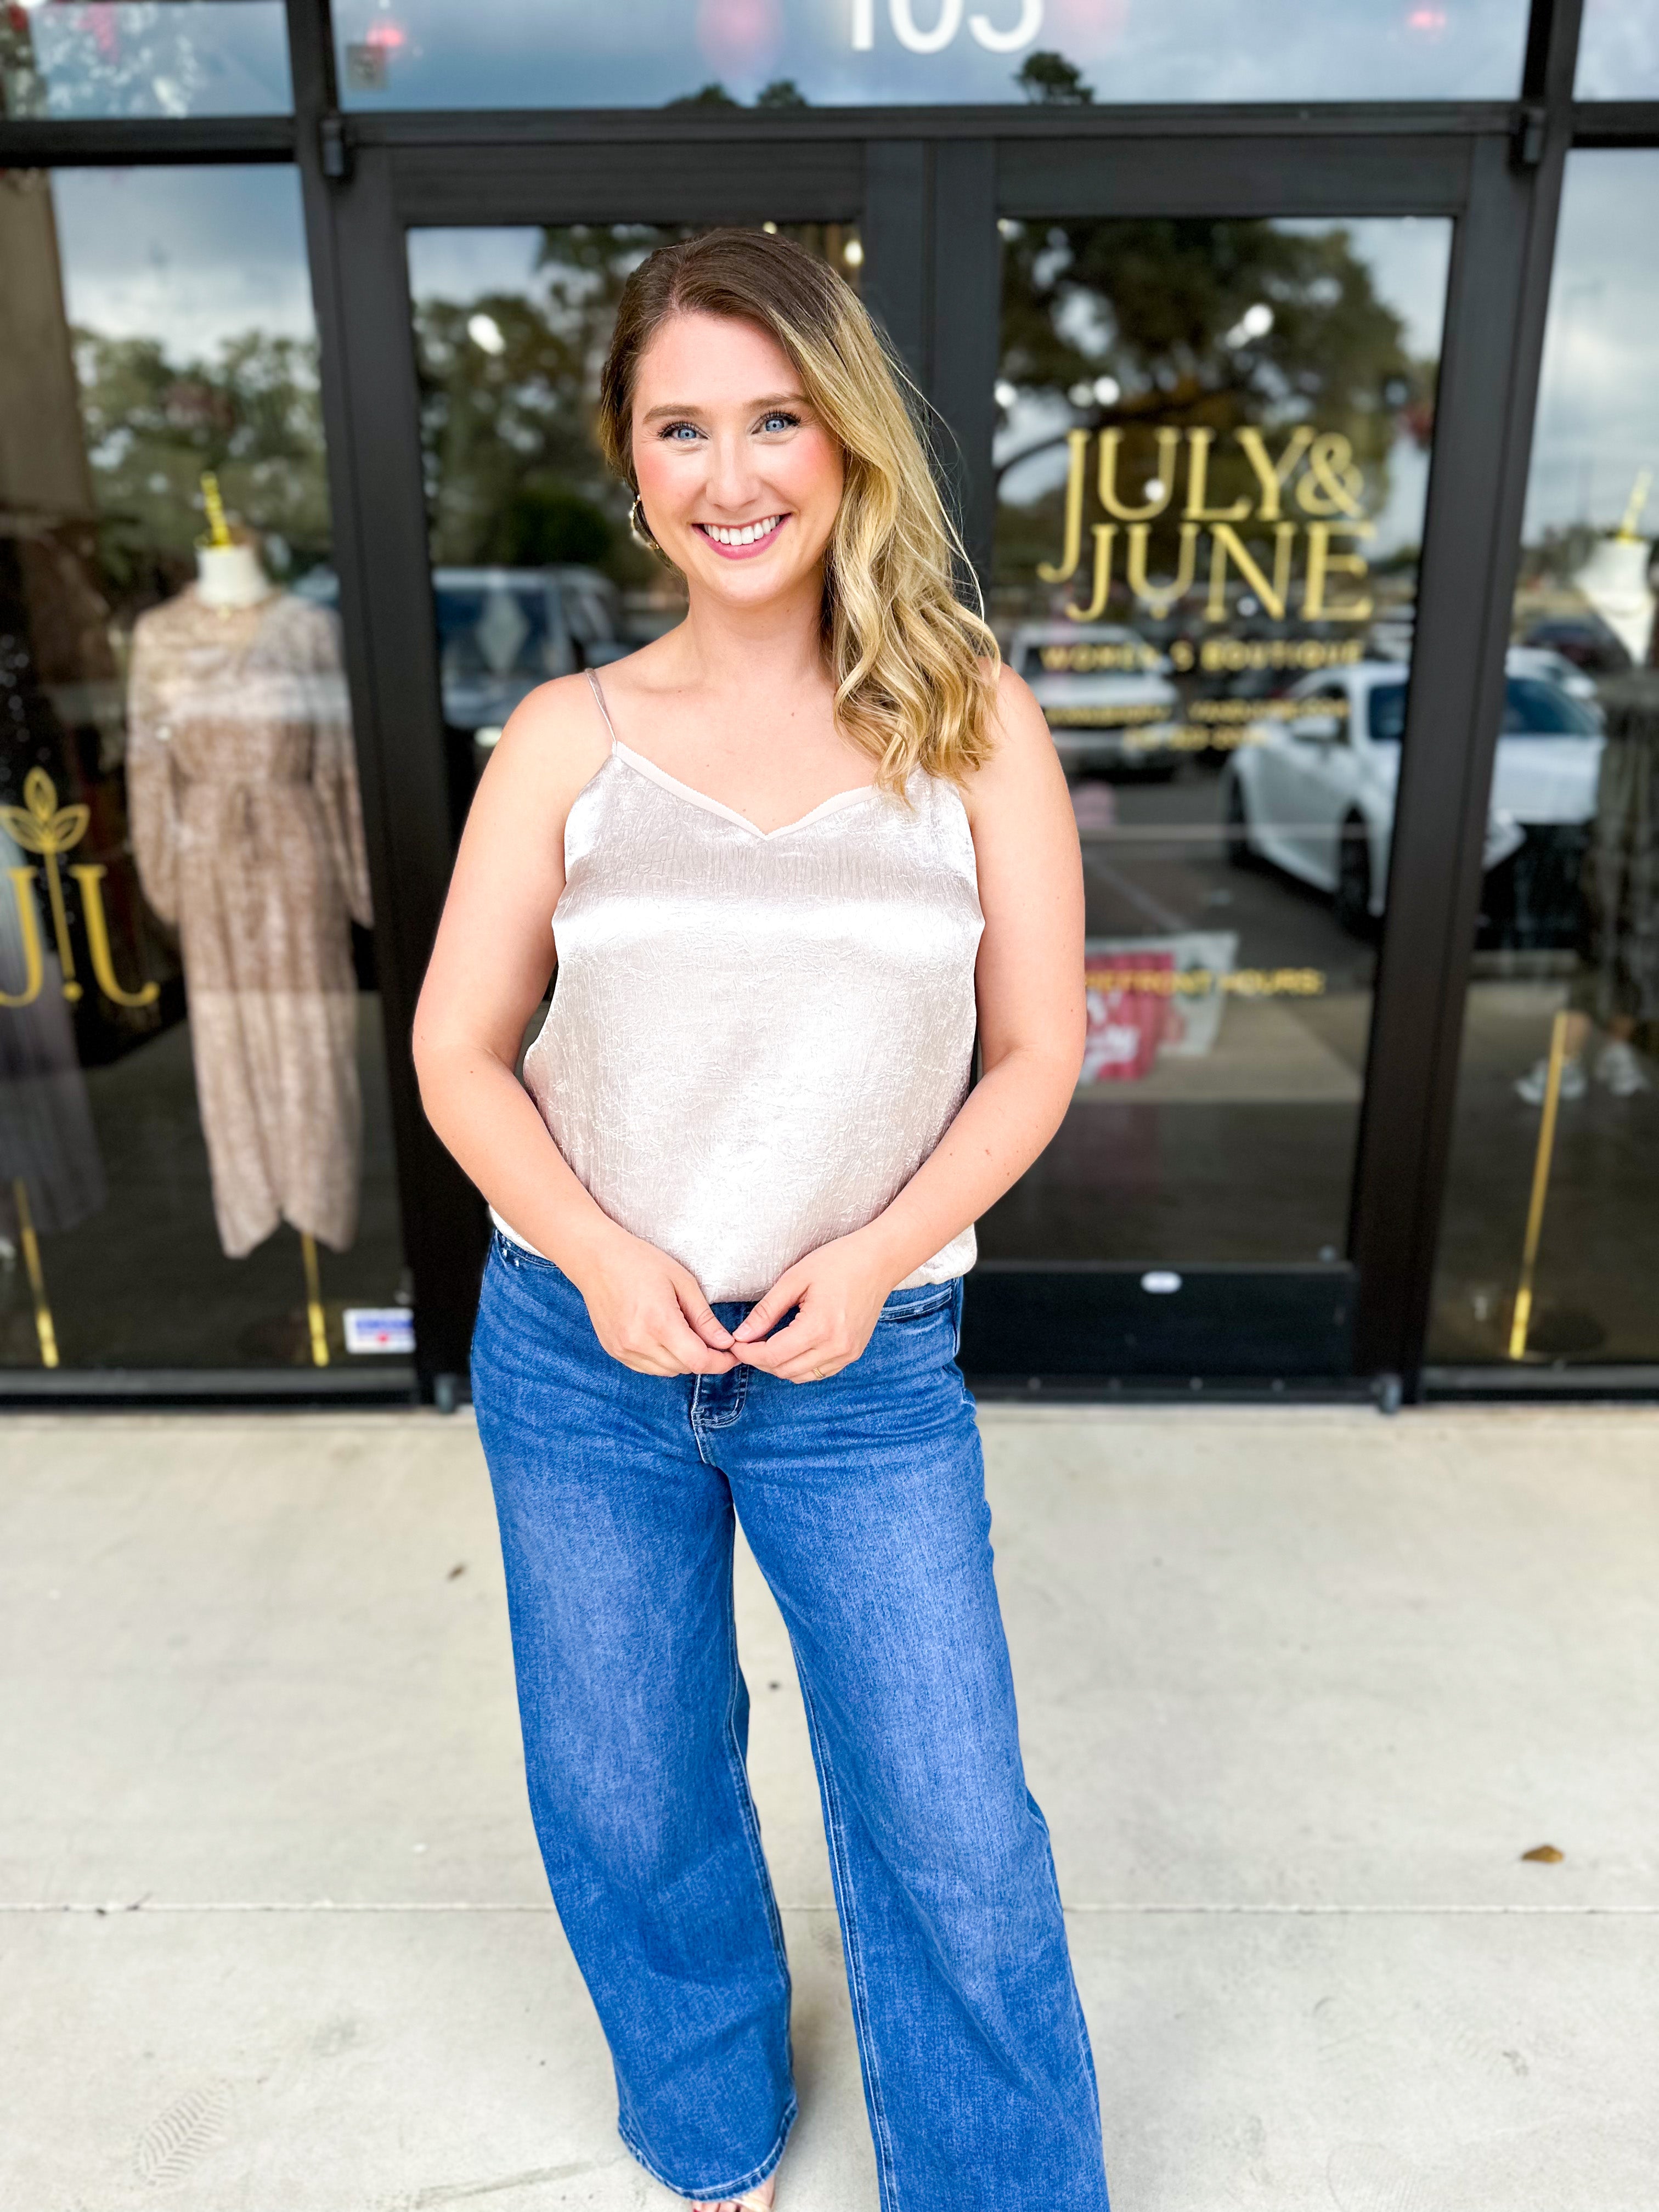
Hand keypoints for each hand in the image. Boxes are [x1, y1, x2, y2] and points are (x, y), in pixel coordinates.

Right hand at [570, 1226, 735, 1375]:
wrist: (597, 1259)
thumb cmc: (640, 1262)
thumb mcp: (682, 1282)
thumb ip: (704, 1318)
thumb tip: (725, 1343)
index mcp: (659, 1323)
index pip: (698, 1361)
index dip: (721, 1362)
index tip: (732, 1355)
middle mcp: (639, 1342)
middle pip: (684, 1368)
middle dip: (704, 1357)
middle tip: (712, 1338)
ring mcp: (623, 1349)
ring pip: (666, 1371)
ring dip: (682, 1360)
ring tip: (684, 1333)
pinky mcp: (614, 1350)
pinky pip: (647, 1367)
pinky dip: (662, 1359)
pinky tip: (663, 1337)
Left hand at [732, 1230, 897, 1383]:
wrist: (880, 1260)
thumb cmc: (839, 1262)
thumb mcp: (795, 1279)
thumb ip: (767, 1311)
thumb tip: (742, 1335)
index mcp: (820, 1327)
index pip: (773, 1355)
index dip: (748, 1353)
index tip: (734, 1343)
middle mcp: (836, 1347)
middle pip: (784, 1370)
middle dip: (759, 1360)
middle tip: (747, 1342)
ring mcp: (848, 1353)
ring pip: (801, 1376)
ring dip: (779, 1365)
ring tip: (766, 1344)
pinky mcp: (854, 1353)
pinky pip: (819, 1372)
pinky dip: (800, 1365)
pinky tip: (791, 1346)